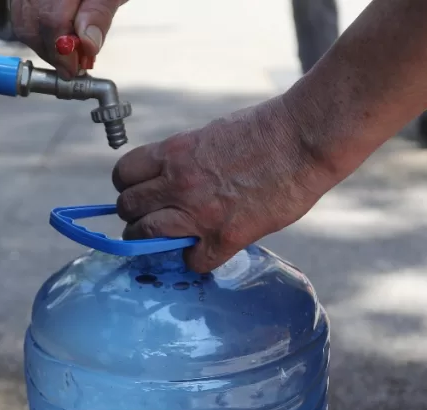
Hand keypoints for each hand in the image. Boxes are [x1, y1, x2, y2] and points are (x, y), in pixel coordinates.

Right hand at [10, 0, 128, 77]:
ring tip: (68, 49)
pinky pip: (20, 13)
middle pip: (31, 24)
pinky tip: (57, 34)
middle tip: (72, 65)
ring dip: (44, 43)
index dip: (63, 51)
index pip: (52, 20)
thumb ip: (99, 15)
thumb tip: (87, 46)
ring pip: (22, 22)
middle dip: (52, 52)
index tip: (74, 69)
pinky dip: (37, 29)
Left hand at [112, 96, 341, 273]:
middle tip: (150, 219)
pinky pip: (193, 262)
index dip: (129, 187)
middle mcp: (177, 183)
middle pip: (128, 208)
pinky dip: (196, 260)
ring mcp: (199, 213)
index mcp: (174, 153)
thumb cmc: (266, 130)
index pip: (123, 174)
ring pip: (145, 237)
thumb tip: (171, 179)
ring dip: (152, 241)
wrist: (304, 139)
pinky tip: (206, 250)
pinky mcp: (225, 237)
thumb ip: (184, 160)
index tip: (141, 192)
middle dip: (135, 215)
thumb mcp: (210, 134)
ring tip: (168, 239)